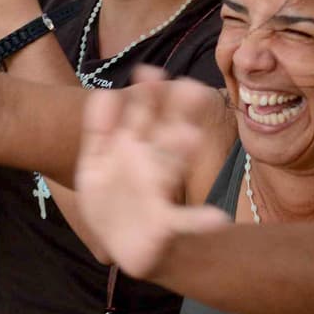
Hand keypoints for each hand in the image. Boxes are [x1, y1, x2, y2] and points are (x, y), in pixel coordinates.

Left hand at [74, 67, 227, 275]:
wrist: (119, 243)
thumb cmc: (110, 200)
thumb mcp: (95, 163)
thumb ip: (99, 131)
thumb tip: (103, 93)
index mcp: (134, 147)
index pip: (143, 113)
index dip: (147, 93)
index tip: (148, 70)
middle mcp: (151, 163)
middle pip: (165, 132)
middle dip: (177, 111)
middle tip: (192, 88)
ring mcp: (159, 190)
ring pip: (172, 166)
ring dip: (182, 151)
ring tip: (191, 136)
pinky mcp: (165, 222)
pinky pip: (184, 220)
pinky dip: (201, 220)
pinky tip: (219, 219)